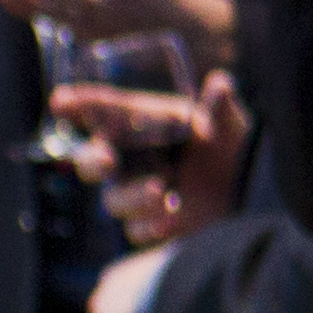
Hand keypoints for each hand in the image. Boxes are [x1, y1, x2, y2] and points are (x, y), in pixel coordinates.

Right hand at [82, 67, 250, 247]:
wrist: (251, 192)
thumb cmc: (235, 148)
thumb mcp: (231, 125)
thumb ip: (221, 107)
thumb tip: (222, 83)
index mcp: (146, 124)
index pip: (106, 110)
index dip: (80, 104)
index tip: (61, 101)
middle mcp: (135, 158)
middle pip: (93, 160)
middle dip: (91, 160)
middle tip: (107, 161)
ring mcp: (139, 192)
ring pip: (113, 199)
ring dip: (131, 196)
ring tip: (159, 191)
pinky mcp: (152, 223)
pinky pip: (135, 230)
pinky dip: (148, 225)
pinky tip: (169, 221)